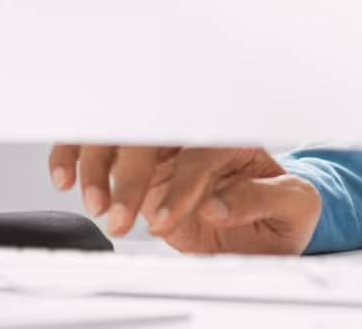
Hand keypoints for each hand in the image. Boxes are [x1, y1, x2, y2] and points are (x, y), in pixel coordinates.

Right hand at [48, 144, 320, 254]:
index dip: (181, 184)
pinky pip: (100, 148)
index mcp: (238, 138)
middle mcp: (196, 136)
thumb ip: (261, 199)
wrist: (269, 228)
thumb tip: (217, 205)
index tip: (166, 219)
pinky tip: (66, 179)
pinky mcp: (141, 166)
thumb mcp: (296, 205)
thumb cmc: (285, 209)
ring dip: (96, 166)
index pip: (201, 150)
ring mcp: (165, 149)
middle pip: (152, 133)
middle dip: (128, 175)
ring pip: (118, 134)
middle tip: (119, 217)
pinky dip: (76, 156)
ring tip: (96, 205)